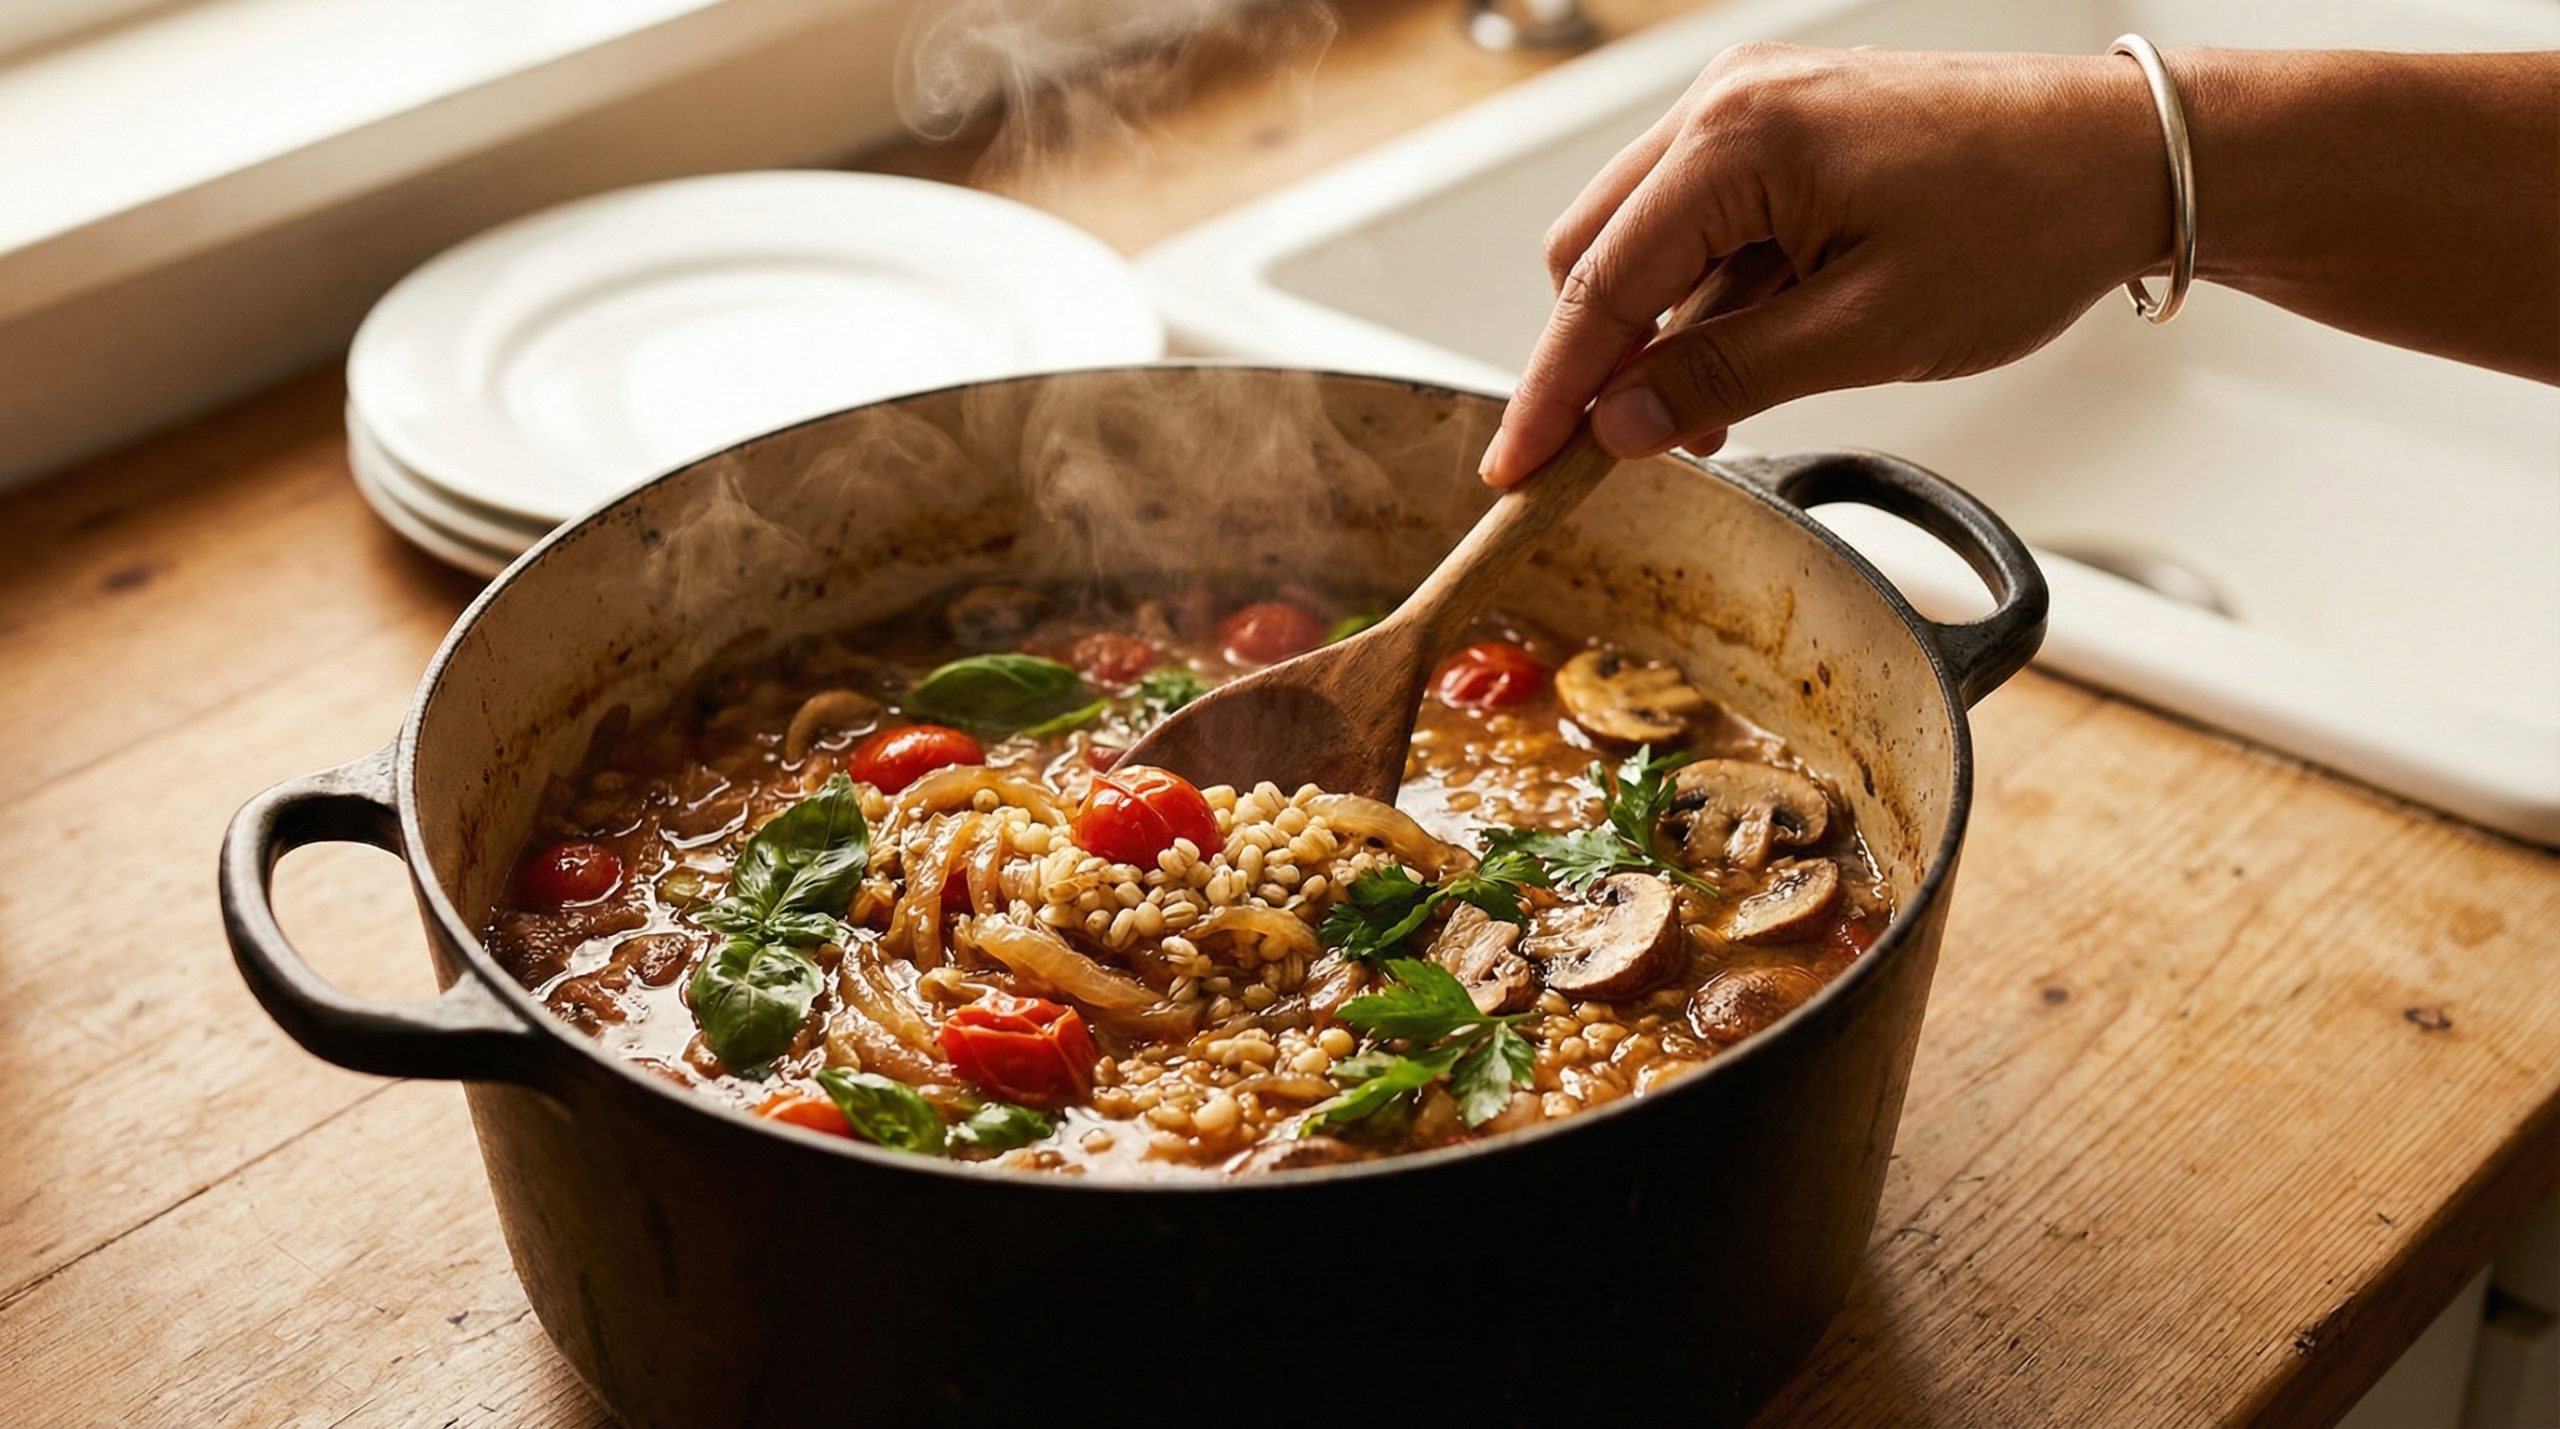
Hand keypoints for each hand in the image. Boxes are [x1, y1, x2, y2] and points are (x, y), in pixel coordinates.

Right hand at [1482, 44, 2167, 484]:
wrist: (2132, 159)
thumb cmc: (2027, 223)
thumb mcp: (1866, 332)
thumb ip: (1727, 376)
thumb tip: (1619, 425)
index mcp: (1738, 142)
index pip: (1599, 288)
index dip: (1551, 393)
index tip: (1514, 470)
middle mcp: (1729, 104)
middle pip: (1596, 250)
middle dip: (1596, 359)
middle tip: (1608, 455)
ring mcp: (1757, 106)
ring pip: (1645, 239)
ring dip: (1659, 333)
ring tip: (1707, 417)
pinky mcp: (1788, 126)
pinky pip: (1704, 221)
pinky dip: (1708, 296)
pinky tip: (1747, 359)